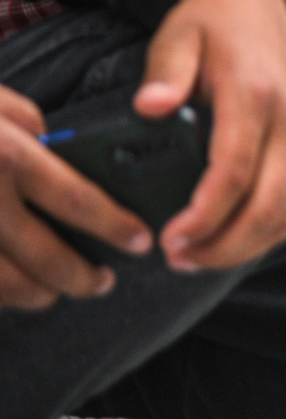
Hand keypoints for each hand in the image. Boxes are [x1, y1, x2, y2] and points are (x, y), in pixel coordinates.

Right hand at [0, 84, 143, 309]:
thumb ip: (27, 122)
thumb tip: (53, 145)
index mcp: (7, 156)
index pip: (77, 202)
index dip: (115, 227)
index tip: (140, 242)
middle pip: (44, 257)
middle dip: (81, 277)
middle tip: (102, 282)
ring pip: (5, 284)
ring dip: (37, 295)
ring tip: (56, 293)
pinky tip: (10, 290)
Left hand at [141, 0, 285, 272]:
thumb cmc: (208, 21)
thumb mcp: (176, 35)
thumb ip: (165, 71)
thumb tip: (149, 106)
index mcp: (256, 94)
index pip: (236, 172)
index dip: (204, 216)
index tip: (169, 240)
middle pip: (268, 206)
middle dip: (222, 246)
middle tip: (176, 259)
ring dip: (244, 246)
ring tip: (195, 257)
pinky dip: (264, 231)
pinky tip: (227, 239)